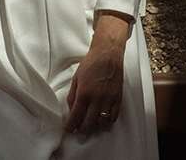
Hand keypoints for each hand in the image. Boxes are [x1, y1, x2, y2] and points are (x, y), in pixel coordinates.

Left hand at [64, 12, 131, 134]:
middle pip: (89, 124)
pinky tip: (102, 120)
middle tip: (78, 130)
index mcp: (84, 93)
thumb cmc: (91, 64)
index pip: (76, 116)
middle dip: (81, 130)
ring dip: (94, 126)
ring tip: (90, 125)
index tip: (68, 129)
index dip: (71, 126)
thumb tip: (71, 109)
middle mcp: (97, 99)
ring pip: (102, 123)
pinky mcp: (118, 98)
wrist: (107, 55)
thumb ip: (73, 95)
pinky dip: (107, 121)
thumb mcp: (76, 78)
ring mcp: (109, 100)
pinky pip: (113, 116)